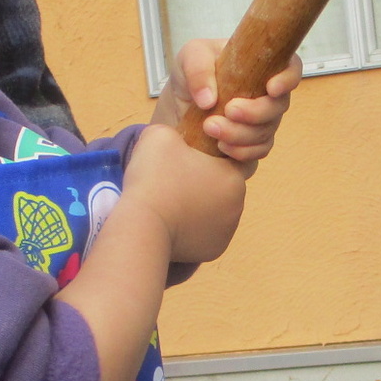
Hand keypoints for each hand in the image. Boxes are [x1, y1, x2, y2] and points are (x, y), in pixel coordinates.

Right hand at [121, 123, 248, 264]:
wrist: (141, 225)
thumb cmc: (154, 177)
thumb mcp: (161, 135)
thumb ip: (176, 130)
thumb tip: (176, 137)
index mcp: (233, 175)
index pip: (227, 158)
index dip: (205, 154)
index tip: (184, 157)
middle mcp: (238, 205)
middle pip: (220, 186)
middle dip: (202, 182)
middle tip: (173, 180)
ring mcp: (227, 231)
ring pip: (214, 210)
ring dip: (198, 205)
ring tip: (171, 201)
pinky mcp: (213, 250)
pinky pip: (205, 232)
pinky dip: (192, 227)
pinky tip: (173, 221)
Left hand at [154, 39, 302, 166]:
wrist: (178, 106)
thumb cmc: (189, 74)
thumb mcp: (188, 58)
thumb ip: (198, 70)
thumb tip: (209, 100)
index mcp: (260, 66)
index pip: (290, 68)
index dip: (288, 79)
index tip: (271, 88)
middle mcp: (265, 94)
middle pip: (279, 106)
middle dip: (256, 112)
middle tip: (228, 110)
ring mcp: (261, 121)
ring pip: (267, 131)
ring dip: (241, 133)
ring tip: (210, 127)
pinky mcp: (251, 143)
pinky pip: (258, 152)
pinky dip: (241, 151)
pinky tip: (220, 146)